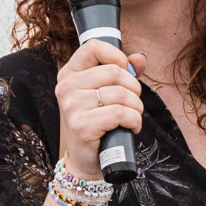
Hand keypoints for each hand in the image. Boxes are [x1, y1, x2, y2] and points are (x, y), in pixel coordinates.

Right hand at [54, 42, 146, 179]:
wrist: (85, 159)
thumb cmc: (97, 123)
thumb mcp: (106, 93)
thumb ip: (123, 72)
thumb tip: (140, 58)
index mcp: (69, 74)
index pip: (93, 46)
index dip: (116, 56)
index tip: (124, 73)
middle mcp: (66, 87)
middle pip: (114, 72)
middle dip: (134, 89)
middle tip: (133, 104)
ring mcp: (71, 106)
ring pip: (120, 94)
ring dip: (136, 108)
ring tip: (133, 117)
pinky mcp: (81, 125)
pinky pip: (119, 113)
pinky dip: (134, 120)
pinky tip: (132, 127)